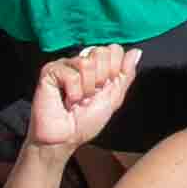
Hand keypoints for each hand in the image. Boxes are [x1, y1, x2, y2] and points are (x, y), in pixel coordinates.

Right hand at [17, 40, 140, 154]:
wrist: (66, 138)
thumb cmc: (86, 121)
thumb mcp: (114, 98)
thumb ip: (126, 74)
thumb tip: (136, 52)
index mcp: (97, 65)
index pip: (114, 50)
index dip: (114, 70)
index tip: (104, 88)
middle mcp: (81, 61)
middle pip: (102, 52)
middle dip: (101, 79)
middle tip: (89, 95)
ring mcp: (65, 64)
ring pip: (86, 62)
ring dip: (86, 88)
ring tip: (77, 99)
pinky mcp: (50, 71)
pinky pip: (71, 74)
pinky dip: (73, 92)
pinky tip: (66, 100)